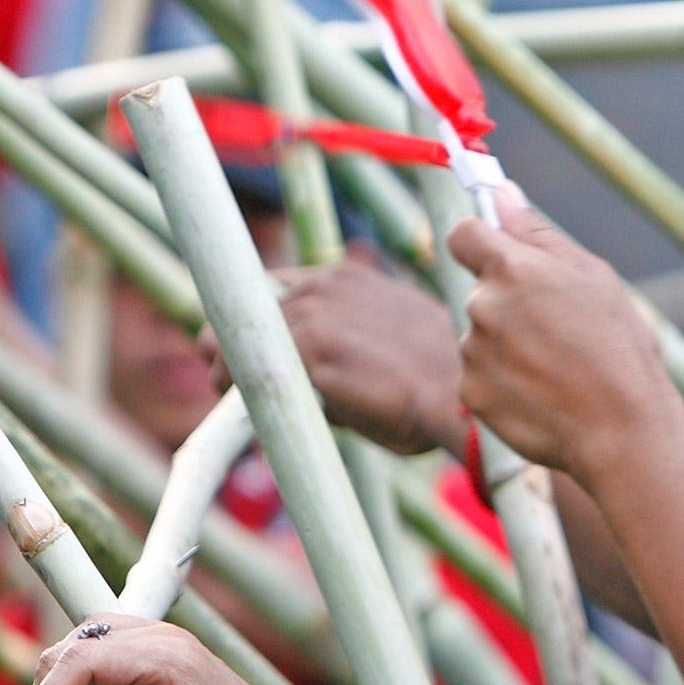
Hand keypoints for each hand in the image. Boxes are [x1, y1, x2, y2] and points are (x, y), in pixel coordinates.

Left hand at [209, 259, 464, 455]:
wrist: (461, 395)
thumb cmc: (441, 380)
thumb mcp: (391, 345)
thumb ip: (348, 348)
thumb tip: (317, 389)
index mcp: (348, 278)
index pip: (278, 288)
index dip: (261, 320)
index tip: (247, 347)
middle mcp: (325, 284)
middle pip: (250, 306)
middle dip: (235, 341)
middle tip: (225, 376)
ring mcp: (314, 311)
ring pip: (239, 333)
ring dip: (226, 363)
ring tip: (222, 391)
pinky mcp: (308, 346)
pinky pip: (246, 363)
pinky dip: (232, 383)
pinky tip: (231, 406)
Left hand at [447, 195, 669, 476]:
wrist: (621, 430)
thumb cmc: (619, 349)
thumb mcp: (594, 278)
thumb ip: (539, 235)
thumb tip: (501, 193)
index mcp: (512, 267)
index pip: (464, 234)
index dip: (482, 243)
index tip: (502, 258)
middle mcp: (482, 305)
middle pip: (480, 292)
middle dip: (510, 305)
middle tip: (559, 332)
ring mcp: (473, 352)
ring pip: (482, 337)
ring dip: (510, 347)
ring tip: (558, 370)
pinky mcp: (471, 393)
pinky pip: (481, 377)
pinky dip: (506, 384)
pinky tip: (545, 394)